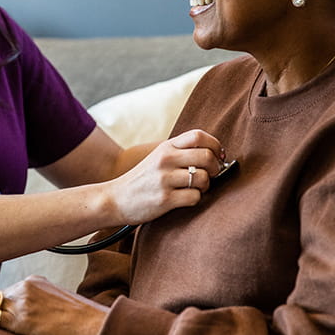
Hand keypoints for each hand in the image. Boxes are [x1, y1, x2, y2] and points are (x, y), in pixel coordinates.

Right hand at [107, 129, 227, 224]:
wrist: (115, 199)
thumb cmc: (143, 180)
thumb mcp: (158, 158)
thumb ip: (181, 152)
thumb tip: (215, 155)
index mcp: (166, 147)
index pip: (198, 135)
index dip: (215, 145)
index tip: (218, 156)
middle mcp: (165, 160)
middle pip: (206, 156)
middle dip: (215, 168)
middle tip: (211, 175)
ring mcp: (164, 179)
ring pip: (203, 178)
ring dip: (206, 186)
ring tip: (196, 188)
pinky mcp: (164, 199)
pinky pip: (195, 197)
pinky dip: (195, 199)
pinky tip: (185, 199)